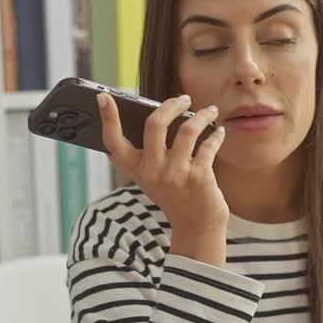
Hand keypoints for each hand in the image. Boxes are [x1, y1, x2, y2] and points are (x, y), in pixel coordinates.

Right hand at [97, 92, 229, 265]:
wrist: (197, 226)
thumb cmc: (175, 195)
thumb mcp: (151, 179)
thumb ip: (147, 154)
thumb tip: (159, 114)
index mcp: (137, 170)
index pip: (114, 143)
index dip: (107, 118)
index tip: (104, 96)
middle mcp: (153, 171)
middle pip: (154, 124)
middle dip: (171, 105)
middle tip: (184, 99)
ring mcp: (176, 174)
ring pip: (187, 130)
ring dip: (202, 116)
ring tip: (210, 111)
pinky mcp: (198, 177)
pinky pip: (208, 145)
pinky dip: (216, 135)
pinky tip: (219, 131)